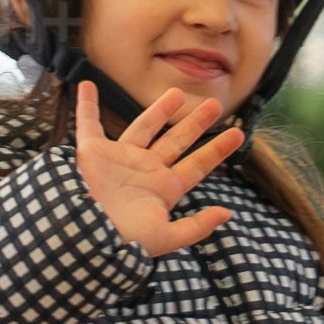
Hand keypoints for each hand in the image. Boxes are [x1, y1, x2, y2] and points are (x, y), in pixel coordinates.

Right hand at [72, 76, 246, 255]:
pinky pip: (88, 124)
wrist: (86, 232)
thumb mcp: (166, 237)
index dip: (217, 150)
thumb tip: (226, 214)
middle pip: (177, 141)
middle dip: (196, 124)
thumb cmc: (124, 237)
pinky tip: (88, 85)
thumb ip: (197, 228)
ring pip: (144, 127)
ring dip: (159, 110)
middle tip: (215, 105)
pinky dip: (85, 105)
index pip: (197, 165)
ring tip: (177, 93)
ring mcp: (120, 159)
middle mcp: (145, 170)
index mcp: (163, 189)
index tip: (238, 135)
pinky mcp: (93, 152)